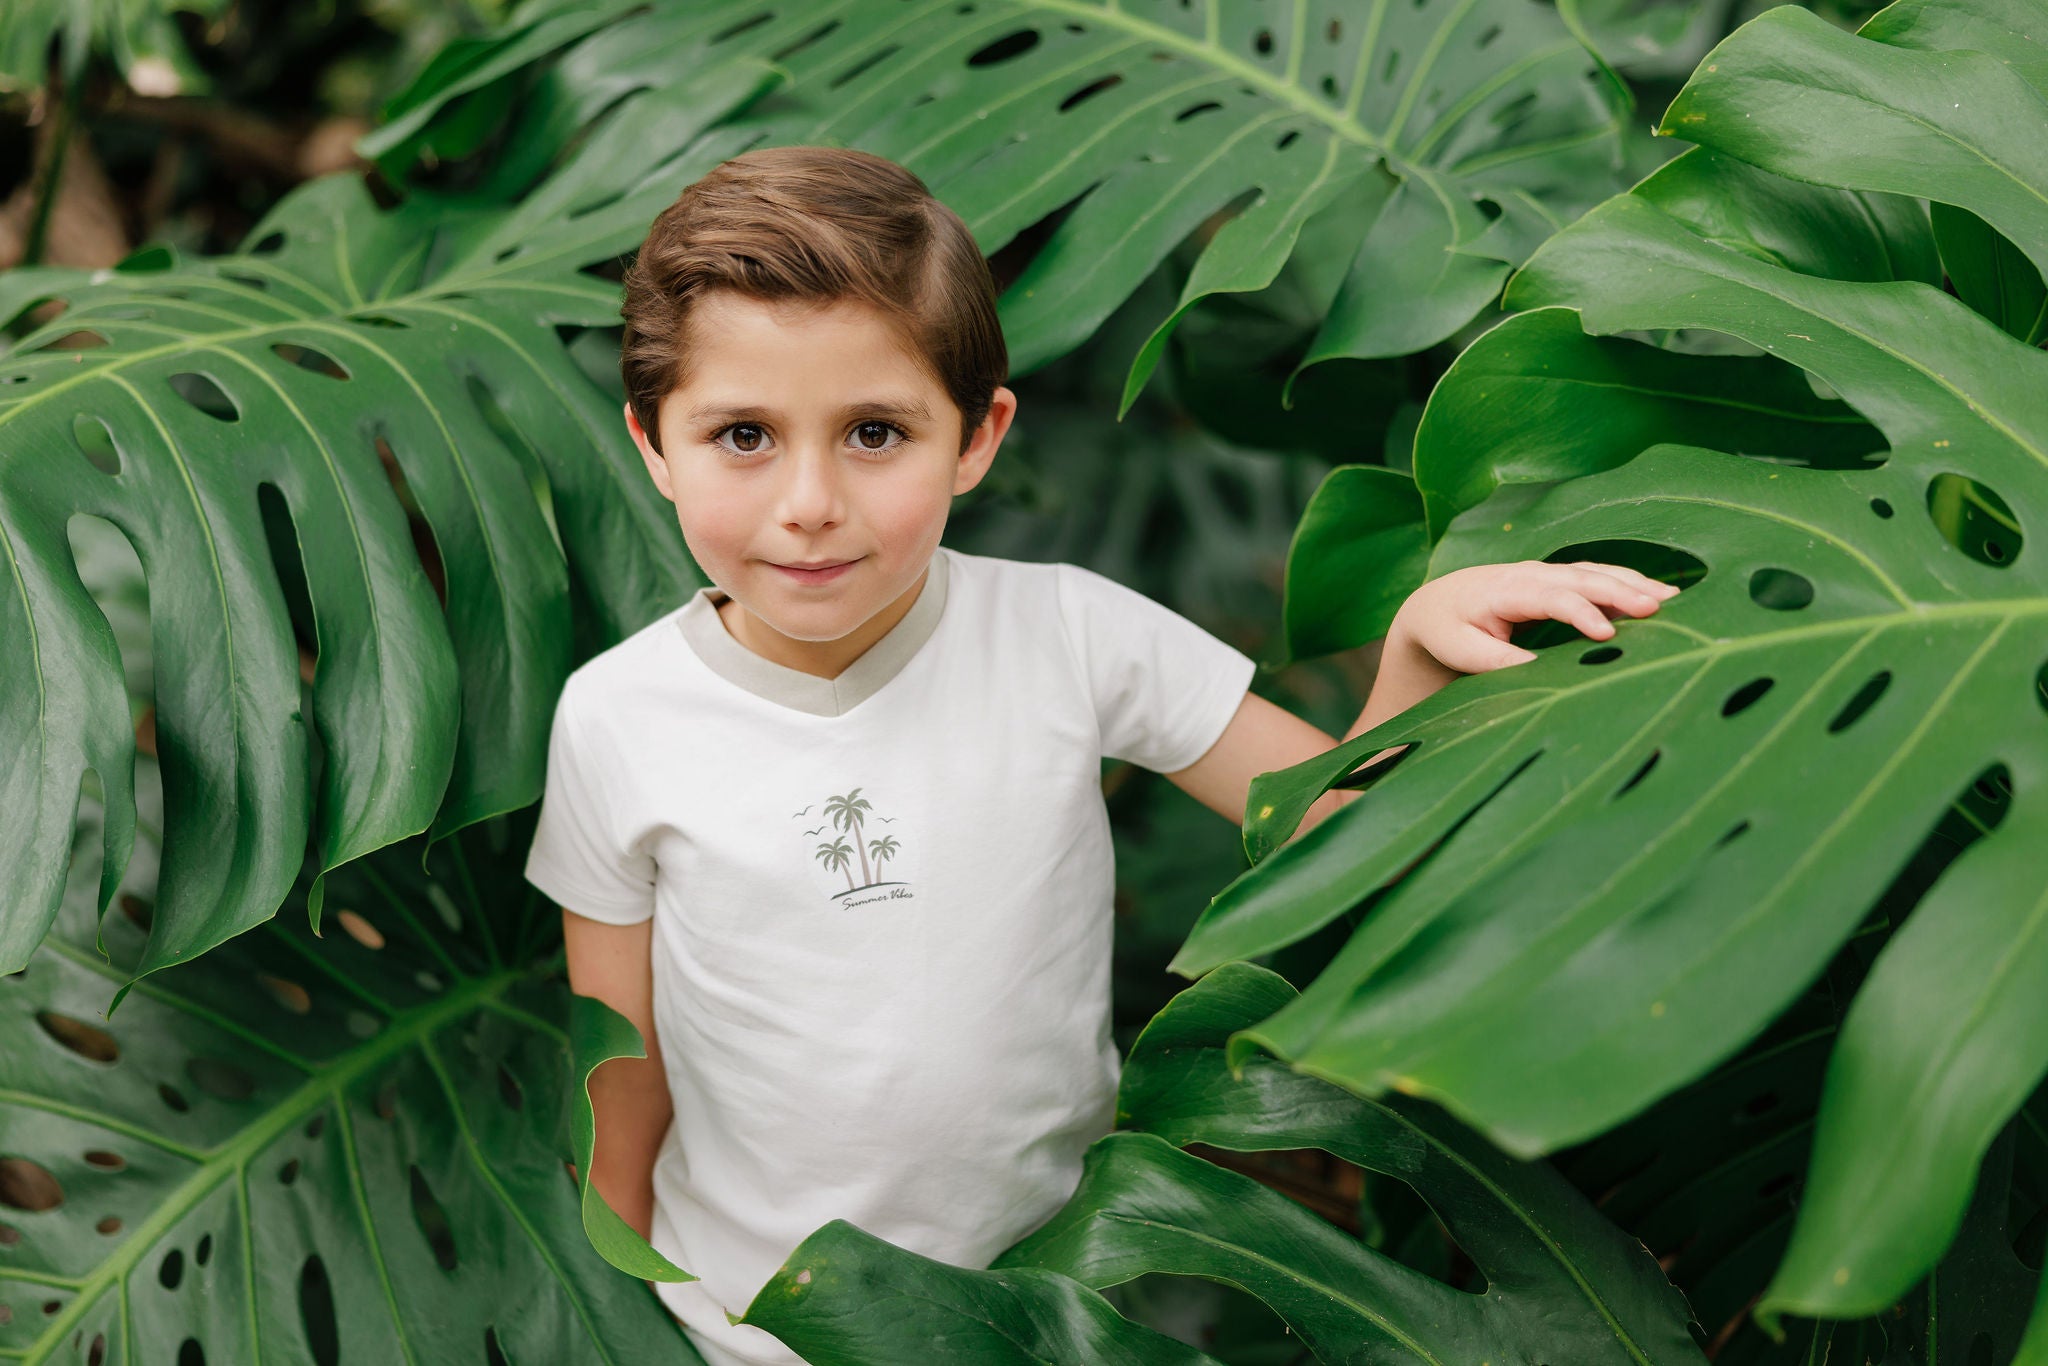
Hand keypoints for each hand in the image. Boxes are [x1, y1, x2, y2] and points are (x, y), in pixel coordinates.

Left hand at [1388, 560, 1679, 675]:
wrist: (1437, 604)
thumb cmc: (1449, 630)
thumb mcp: (1464, 651)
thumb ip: (1498, 661)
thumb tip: (1540, 676)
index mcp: (1505, 590)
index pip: (1550, 598)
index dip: (1580, 613)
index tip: (1607, 633)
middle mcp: (1531, 573)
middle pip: (1582, 578)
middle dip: (1620, 591)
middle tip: (1658, 608)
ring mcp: (1548, 572)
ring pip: (1596, 573)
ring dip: (1633, 584)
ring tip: (1673, 600)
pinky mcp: (1559, 579)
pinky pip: (1598, 578)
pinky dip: (1628, 584)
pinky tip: (1658, 598)